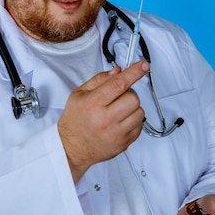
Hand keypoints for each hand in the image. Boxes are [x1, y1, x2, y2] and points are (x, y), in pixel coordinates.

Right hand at [58, 61, 148, 182]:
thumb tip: (118, 71)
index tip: (143, 66)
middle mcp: (105, 119)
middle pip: (133, 98)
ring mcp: (116, 133)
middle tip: (118, 98)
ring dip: (132, 108)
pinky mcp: (123, 143)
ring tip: (118, 111)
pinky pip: (139, 126)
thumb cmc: (75, 121)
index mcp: (93, 103)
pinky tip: (120, 122)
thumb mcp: (79, 94)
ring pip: (139, 112)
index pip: (118, 84)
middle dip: (129, 94)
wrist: (71, 148)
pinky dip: (133, 121)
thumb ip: (99, 80)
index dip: (133, 73)